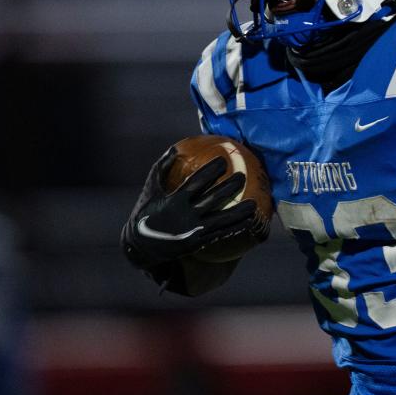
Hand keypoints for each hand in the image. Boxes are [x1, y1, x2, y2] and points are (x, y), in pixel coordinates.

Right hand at [121, 147, 257, 270]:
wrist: (141, 245)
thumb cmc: (145, 211)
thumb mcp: (150, 188)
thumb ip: (162, 168)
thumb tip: (176, 148)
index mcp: (174, 201)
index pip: (196, 183)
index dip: (210, 171)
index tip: (223, 161)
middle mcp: (185, 216)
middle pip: (212, 200)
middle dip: (229, 188)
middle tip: (242, 177)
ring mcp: (193, 232)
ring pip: (221, 221)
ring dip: (239, 213)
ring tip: (254, 204)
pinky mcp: (198, 243)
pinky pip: (220, 235)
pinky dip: (235, 228)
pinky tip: (248, 222)